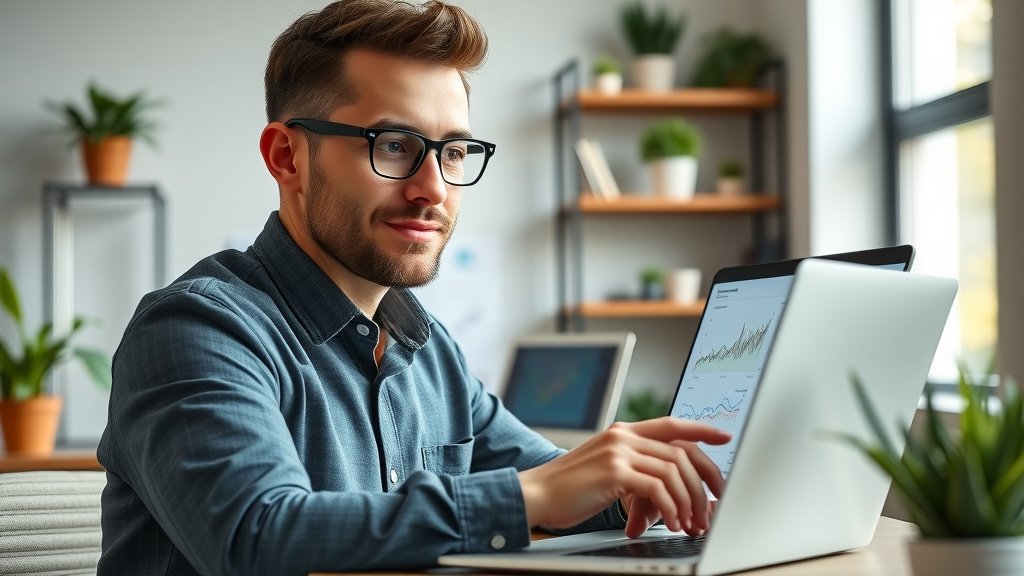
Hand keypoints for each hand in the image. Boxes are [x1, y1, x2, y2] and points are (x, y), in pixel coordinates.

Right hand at [518, 417, 729, 536]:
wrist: (536, 494)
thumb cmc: (570, 490)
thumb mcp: (606, 470)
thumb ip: (635, 469)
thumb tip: (669, 490)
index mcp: (622, 432)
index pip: (671, 424)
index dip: (701, 429)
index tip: (724, 436)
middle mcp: (623, 436)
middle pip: (681, 452)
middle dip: (704, 480)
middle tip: (714, 504)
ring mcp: (618, 452)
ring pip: (673, 471)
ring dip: (689, 501)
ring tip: (691, 523)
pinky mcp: (614, 472)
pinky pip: (657, 488)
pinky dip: (671, 508)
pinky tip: (672, 522)